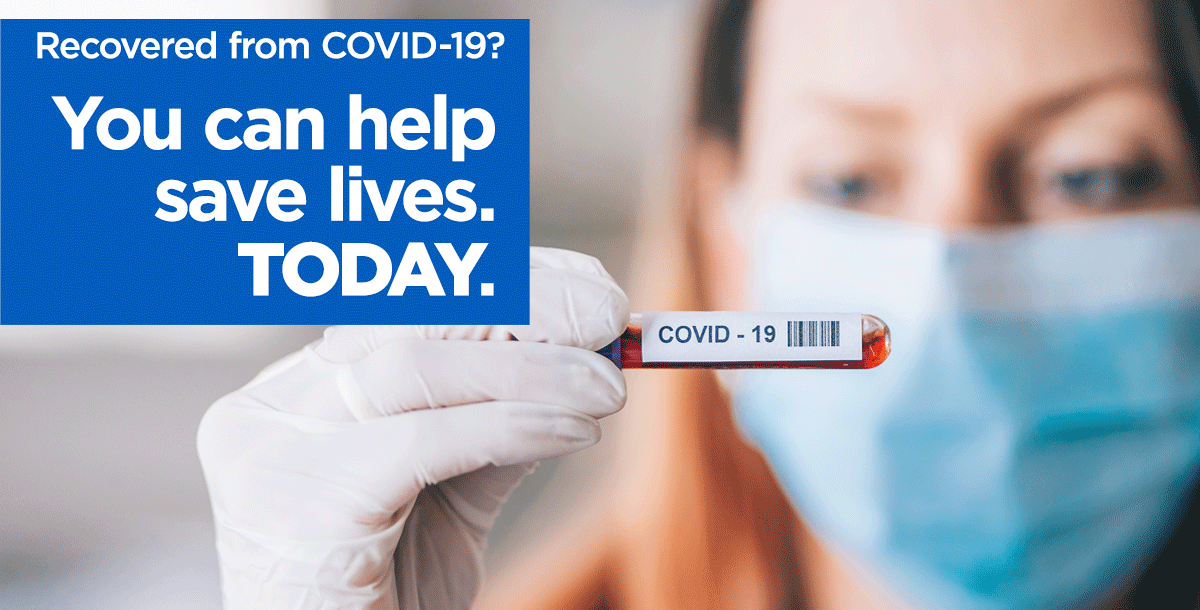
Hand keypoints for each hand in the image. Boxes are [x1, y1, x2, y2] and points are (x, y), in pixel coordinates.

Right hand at [197, 247, 628, 609]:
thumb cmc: (386, 592)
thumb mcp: (453, 494)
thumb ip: (499, 423)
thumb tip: (586, 357)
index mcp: (297, 392)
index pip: (403, 306)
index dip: (503, 282)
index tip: (589, 286)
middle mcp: (268, 409)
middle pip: (404, 321)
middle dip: (520, 307)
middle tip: (608, 317)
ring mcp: (270, 455)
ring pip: (411, 369)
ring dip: (528, 368)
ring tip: (606, 387)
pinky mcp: (300, 508)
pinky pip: (425, 443)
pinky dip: (512, 425)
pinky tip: (573, 431)